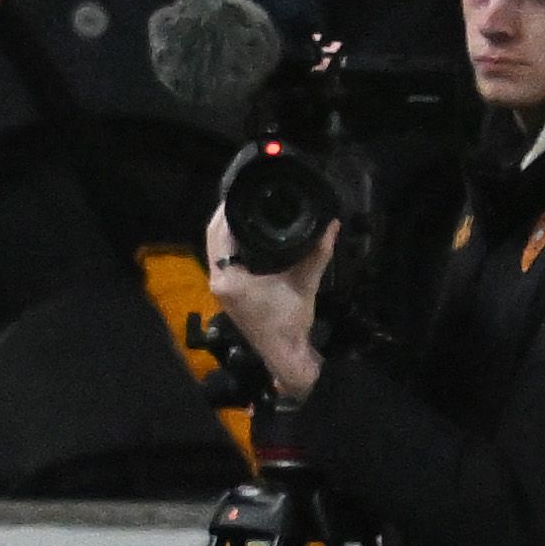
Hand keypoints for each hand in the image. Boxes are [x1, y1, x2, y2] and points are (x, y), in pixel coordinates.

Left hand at [206, 207, 332, 401]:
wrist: (284, 352)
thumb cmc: (290, 321)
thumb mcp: (305, 283)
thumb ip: (317, 252)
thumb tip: (332, 223)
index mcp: (229, 278)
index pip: (218, 235)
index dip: (226, 211)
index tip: (238, 193)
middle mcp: (217, 280)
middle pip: (212, 239)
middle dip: (224, 216)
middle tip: (240, 194)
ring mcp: (219, 286)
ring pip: (215, 249)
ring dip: (225, 229)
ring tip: (243, 207)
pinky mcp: (226, 290)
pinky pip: (222, 259)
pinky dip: (230, 244)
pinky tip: (245, 232)